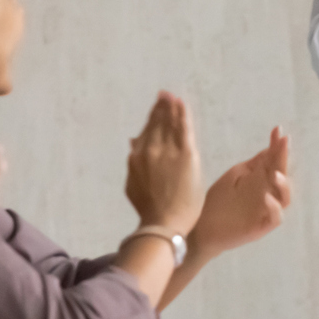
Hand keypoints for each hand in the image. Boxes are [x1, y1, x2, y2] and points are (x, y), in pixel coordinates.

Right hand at [125, 92, 204, 233]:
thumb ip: (135, 163)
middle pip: (156, 123)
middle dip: (160, 108)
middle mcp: (149, 150)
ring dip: (170, 107)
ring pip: (169, 122)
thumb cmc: (150, 210)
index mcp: (136, 158)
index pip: (145, 132)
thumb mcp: (135, 184)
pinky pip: (183, 128)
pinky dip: (182, 114)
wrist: (163, 223)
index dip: (151, 119)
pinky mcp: (186, 154)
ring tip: (172, 96)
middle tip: (164, 95)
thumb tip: (132, 142)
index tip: (156, 108)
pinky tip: (181, 104)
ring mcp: (167, 151)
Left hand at [191, 128, 293, 258]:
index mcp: (260, 180)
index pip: (273, 160)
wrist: (202, 227)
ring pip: (285, 198)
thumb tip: (269, 149)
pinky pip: (275, 218)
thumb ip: (252, 165)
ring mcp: (267, 211)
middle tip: (284, 143)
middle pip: (282, 175)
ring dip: (283, 185)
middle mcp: (269, 193)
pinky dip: (274, 208)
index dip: (277, 145)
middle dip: (283, 159)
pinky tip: (266, 197)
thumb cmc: (218, 200)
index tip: (278, 130)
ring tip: (275, 174)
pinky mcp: (262, 227)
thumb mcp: (234, 177)